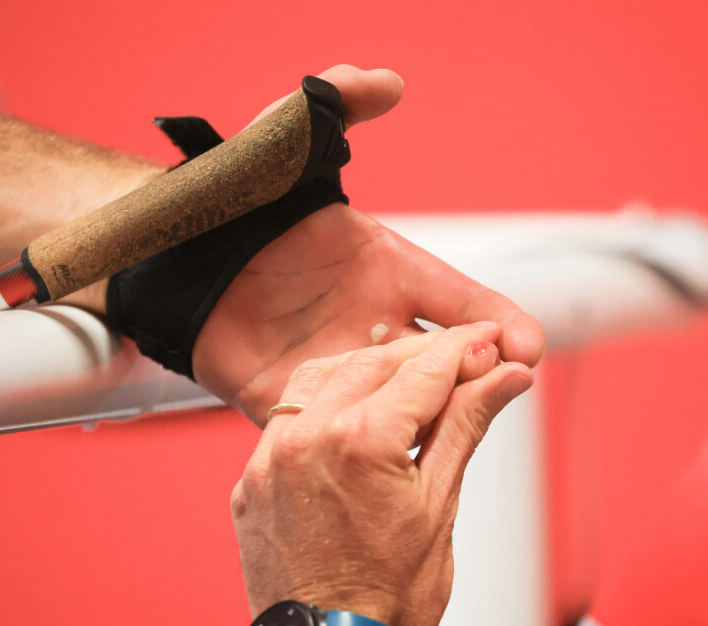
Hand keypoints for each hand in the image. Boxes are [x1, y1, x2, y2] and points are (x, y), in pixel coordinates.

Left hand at [191, 65, 544, 424]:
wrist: (176, 249)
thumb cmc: (242, 197)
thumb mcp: (288, 138)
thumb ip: (335, 102)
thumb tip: (387, 83)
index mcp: (389, 269)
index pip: (462, 300)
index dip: (502, 321)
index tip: (531, 345)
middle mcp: (373, 321)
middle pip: (443, 360)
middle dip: (478, 377)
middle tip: (500, 390)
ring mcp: (336, 364)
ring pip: (398, 404)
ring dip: (429, 418)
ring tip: (452, 433)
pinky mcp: (291, 400)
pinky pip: (334, 431)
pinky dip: (360, 446)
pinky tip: (381, 461)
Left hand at [230, 322, 534, 625]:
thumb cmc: (387, 601)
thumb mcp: (440, 503)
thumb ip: (467, 426)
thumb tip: (504, 380)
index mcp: (360, 444)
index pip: (423, 371)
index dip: (464, 350)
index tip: (487, 343)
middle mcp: (306, 441)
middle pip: (374, 362)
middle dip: (422, 353)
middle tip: (462, 356)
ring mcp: (271, 460)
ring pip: (323, 378)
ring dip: (369, 367)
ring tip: (410, 377)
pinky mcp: (252, 481)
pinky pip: (287, 417)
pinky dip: (326, 403)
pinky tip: (356, 410)